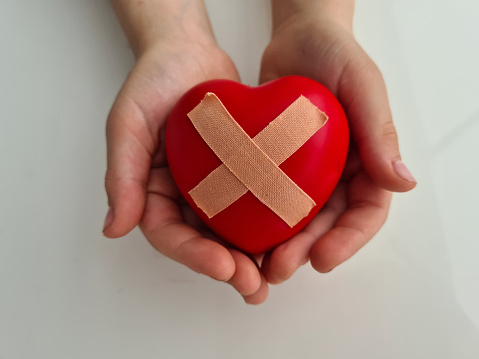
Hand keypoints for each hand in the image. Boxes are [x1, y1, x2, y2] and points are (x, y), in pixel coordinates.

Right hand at [104, 1, 267, 303]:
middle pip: (201, 242)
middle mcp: (181, 195)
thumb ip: (121, 174)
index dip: (194, 256)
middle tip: (254, 287)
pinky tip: (287, 239)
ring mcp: (211, 187)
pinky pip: (250, 204)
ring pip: (229, 232)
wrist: (187, 51)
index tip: (224, 267)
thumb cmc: (153, 81)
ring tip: (272, 278)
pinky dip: (266, 225)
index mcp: (151, 191)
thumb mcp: (128, 123)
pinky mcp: (237, 173)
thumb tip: (113, 228)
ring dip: (249, 258)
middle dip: (227, 268)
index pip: (169, 235)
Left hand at [259, 2, 415, 282]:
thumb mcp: (362, 83)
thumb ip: (379, 130)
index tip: (323, 259)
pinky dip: (258, 217)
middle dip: (306, 250)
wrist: (296, 37)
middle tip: (280, 268)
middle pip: (327, 224)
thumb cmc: (334, 52)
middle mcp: (339, 172)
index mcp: (367, 160)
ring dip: (280, 244)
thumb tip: (402, 182)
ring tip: (257, 263)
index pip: (366, 211)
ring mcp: (308, 171)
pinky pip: (269, 196)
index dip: (348, 240)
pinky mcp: (277, 165)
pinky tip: (239, 234)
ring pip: (297, 218)